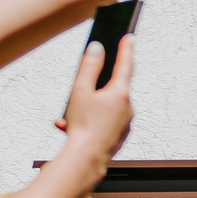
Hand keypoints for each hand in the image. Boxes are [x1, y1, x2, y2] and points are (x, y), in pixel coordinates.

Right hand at [57, 37, 134, 155]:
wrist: (86, 160)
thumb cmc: (83, 126)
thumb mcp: (81, 91)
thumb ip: (89, 67)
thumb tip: (97, 48)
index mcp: (121, 93)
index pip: (126, 64)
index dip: (126, 49)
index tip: (129, 37)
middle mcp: (128, 107)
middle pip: (112, 87)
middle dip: (96, 85)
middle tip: (85, 83)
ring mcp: (125, 122)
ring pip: (103, 106)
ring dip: (85, 107)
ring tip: (67, 116)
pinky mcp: (118, 134)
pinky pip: (102, 121)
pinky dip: (87, 120)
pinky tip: (68, 126)